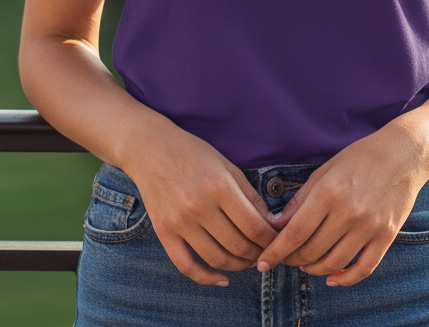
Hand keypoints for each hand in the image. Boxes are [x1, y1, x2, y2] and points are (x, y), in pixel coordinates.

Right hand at [124, 121, 280, 286]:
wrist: (150, 149)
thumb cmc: (193, 153)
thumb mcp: (226, 166)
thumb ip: (249, 195)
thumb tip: (269, 224)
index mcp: (219, 186)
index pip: (254, 226)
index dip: (271, 239)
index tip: (278, 241)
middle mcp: (199, 207)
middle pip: (238, 246)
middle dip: (257, 254)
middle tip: (265, 253)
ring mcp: (179, 222)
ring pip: (216, 259)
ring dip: (238, 266)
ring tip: (247, 261)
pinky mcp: (164, 232)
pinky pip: (186, 266)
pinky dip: (206, 278)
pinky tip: (222, 279)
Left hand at [254, 122, 428, 286]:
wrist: (404, 154)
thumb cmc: (360, 157)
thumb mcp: (326, 170)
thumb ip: (301, 199)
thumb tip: (277, 225)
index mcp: (329, 192)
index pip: (295, 232)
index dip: (275, 251)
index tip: (262, 261)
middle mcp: (349, 212)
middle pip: (311, 251)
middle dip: (292, 259)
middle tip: (285, 257)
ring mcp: (370, 226)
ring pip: (333, 263)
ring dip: (313, 269)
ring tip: (306, 264)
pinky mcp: (387, 236)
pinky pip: (364, 268)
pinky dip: (345, 279)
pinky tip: (332, 277)